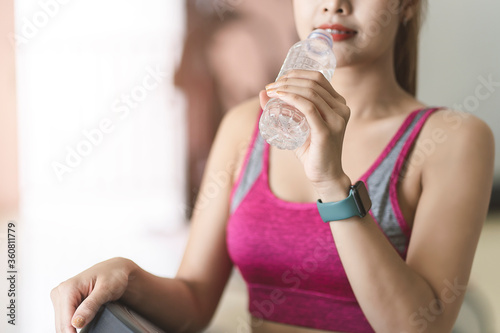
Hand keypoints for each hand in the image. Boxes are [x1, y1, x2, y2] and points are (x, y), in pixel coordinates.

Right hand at [50, 257, 135, 332]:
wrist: (115, 270)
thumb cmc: (113, 275)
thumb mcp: (106, 289)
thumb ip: (91, 305)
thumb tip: (76, 323)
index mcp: (68, 288)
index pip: (65, 319)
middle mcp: (60, 292)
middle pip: (61, 324)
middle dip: (72, 332)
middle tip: (91, 332)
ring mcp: (61, 297)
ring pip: (61, 324)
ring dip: (71, 330)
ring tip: (88, 328)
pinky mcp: (64, 302)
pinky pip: (65, 320)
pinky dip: (72, 326)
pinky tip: (82, 326)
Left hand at [259, 69, 351, 197]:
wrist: (325, 176)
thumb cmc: (311, 151)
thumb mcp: (297, 126)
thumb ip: (282, 110)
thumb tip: (263, 93)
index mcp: (338, 104)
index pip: (318, 78)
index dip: (296, 74)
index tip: (277, 80)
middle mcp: (341, 108)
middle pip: (313, 82)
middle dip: (288, 80)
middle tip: (270, 86)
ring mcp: (336, 119)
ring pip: (310, 92)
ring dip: (288, 88)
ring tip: (271, 91)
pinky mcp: (327, 131)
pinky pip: (309, 108)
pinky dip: (292, 98)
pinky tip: (280, 97)